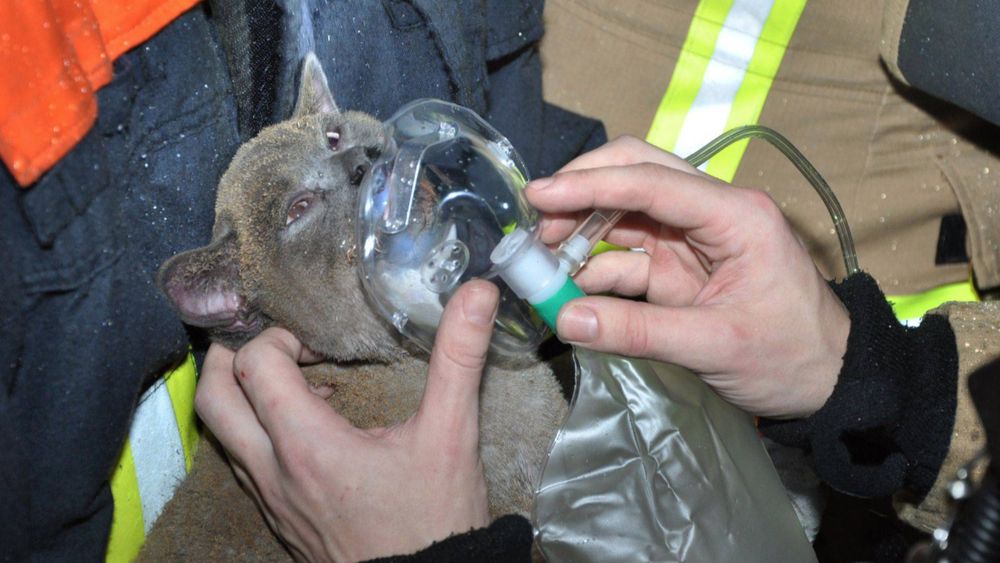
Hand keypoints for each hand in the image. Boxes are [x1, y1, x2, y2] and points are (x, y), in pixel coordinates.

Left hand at [195, 281, 499, 561]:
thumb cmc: (436, 519)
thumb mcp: (452, 433)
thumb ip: (459, 359)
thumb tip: (476, 294)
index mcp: (308, 445)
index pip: (255, 364)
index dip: (281, 337)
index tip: (319, 344)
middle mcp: (274, 472)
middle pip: (213, 397)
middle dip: (234, 356)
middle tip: (278, 346)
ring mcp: (270, 499)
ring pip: (221, 433)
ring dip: (243, 394)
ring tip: (294, 380)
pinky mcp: (278, 517)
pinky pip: (242, 463)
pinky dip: (257, 431)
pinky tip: (307, 428)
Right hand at [525, 136, 849, 417]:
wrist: (829, 382)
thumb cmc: (791, 356)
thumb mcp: (716, 345)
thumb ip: (637, 331)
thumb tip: (566, 319)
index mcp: (734, 214)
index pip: (652, 180)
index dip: (590, 185)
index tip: (539, 195)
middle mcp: (710, 214)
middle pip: (636, 177)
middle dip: (582, 194)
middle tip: (536, 224)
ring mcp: (690, 240)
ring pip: (624, 216)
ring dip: (581, 234)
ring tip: (539, 264)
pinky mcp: (677, 269)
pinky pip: (625, 258)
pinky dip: (593, 270)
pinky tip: (565, 289)